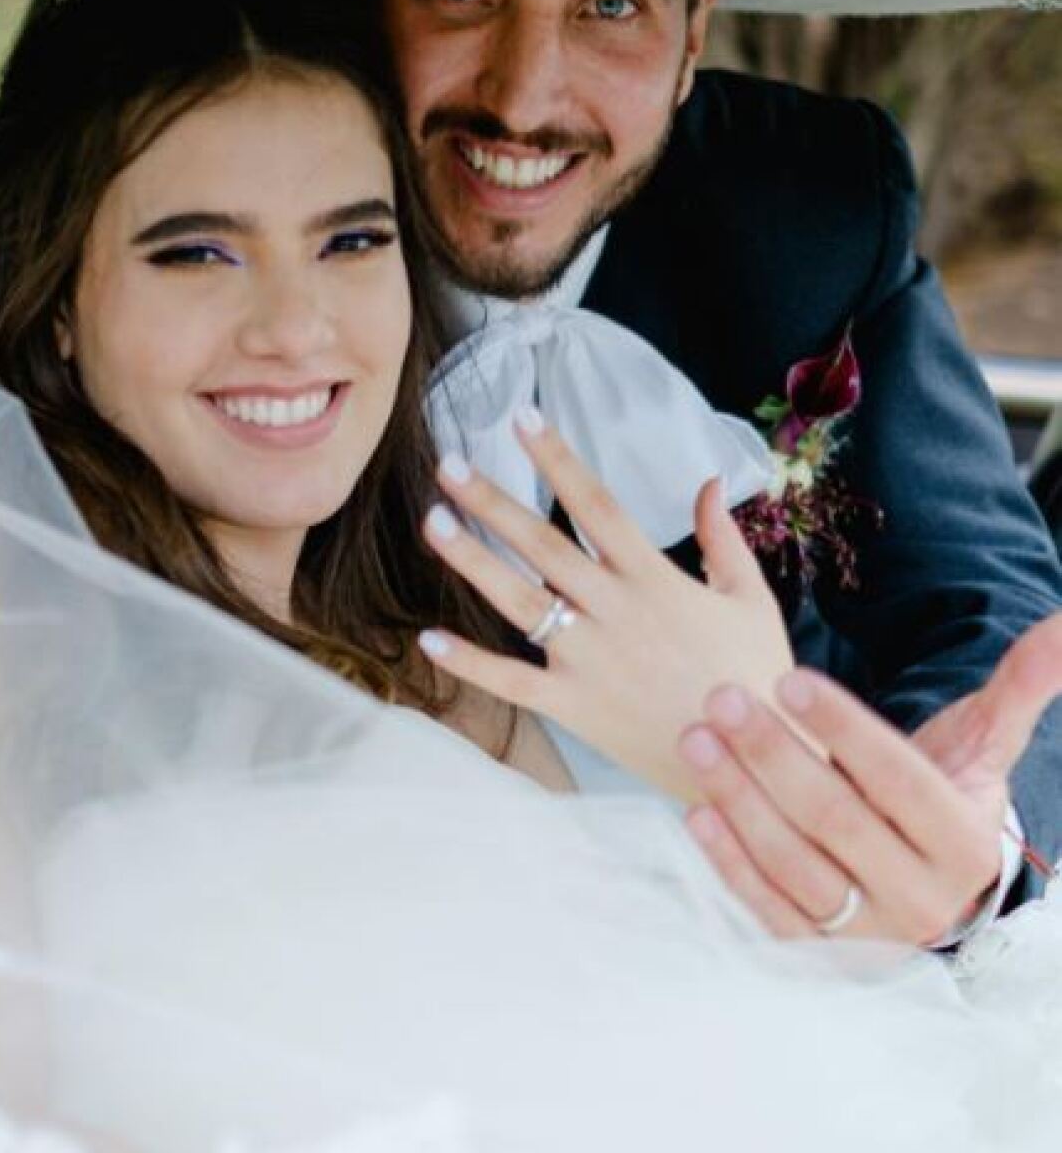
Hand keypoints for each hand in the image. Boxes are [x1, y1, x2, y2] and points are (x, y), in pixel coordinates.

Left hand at [417, 410, 794, 800]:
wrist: (754, 763)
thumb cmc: (754, 676)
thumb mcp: (751, 599)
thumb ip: (722, 538)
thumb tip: (707, 480)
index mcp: (655, 579)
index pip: (596, 505)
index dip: (558, 459)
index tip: (522, 419)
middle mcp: (615, 611)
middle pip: (543, 545)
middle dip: (492, 502)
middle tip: (448, 464)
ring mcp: (589, 660)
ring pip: (520, 601)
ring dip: (473, 562)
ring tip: (433, 523)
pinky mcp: (573, 706)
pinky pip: (512, 682)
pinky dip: (470, 663)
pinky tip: (428, 639)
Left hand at [679, 612, 1061, 943]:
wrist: (930, 889)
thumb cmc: (944, 798)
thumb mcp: (982, 747)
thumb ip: (1018, 687)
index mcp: (962, 842)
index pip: (898, 779)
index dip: (843, 730)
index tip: (789, 678)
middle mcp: (919, 896)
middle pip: (836, 818)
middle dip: (772, 753)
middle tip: (720, 696)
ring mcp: (866, 932)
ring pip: (794, 864)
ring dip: (738, 798)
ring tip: (694, 738)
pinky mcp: (818, 953)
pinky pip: (768, 910)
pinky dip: (729, 863)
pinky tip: (695, 812)